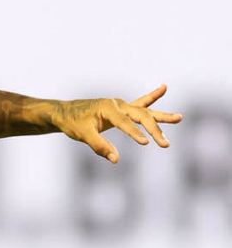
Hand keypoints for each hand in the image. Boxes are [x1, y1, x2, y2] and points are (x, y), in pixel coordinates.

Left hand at [53, 84, 181, 163]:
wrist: (66, 112)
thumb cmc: (73, 122)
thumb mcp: (83, 135)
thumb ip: (99, 146)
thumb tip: (116, 160)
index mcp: (108, 108)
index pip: (124, 122)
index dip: (134, 133)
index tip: (145, 143)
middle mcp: (118, 104)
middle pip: (141, 116)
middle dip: (154, 130)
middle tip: (165, 144)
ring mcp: (121, 105)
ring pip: (145, 111)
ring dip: (161, 116)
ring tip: (180, 118)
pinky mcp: (122, 109)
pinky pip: (140, 104)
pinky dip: (152, 97)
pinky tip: (164, 87)